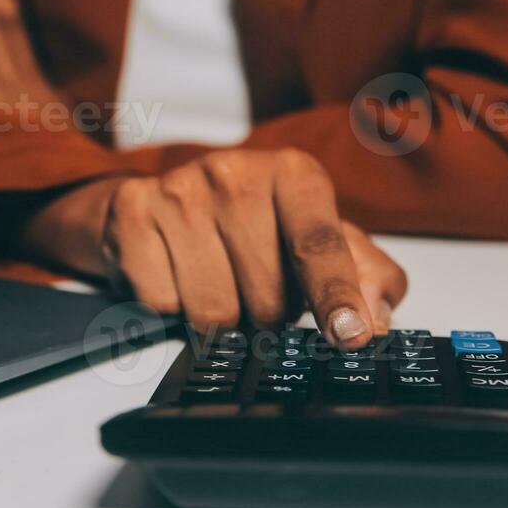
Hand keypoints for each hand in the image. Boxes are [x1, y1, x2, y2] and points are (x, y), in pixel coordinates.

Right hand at [17, 149, 407, 348]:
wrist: (159, 203)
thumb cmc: (253, 227)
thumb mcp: (316, 238)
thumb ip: (363, 273)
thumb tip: (374, 316)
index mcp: (292, 173)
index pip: (318, 241)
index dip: (336, 293)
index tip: (351, 334)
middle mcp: (235, 172)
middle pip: (266, 297)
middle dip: (269, 315)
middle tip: (258, 290)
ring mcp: (178, 190)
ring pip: (214, 312)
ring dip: (222, 320)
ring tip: (219, 283)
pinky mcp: (133, 214)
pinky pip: (163, 304)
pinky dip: (172, 308)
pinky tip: (176, 275)